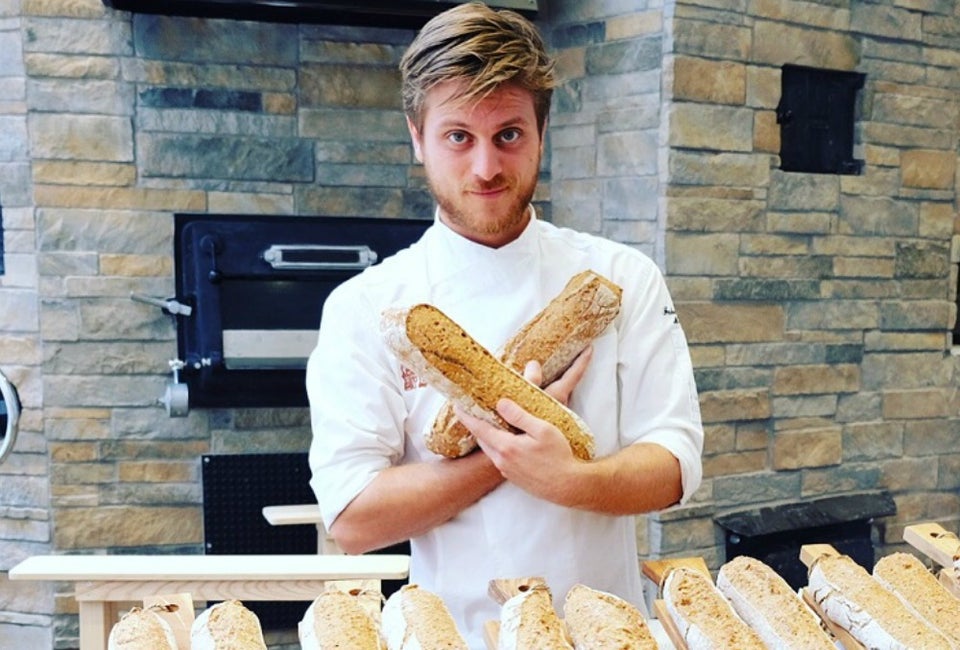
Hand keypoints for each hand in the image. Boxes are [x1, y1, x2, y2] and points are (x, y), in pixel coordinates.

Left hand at [454, 349, 593, 502]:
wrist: (569, 486)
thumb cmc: (559, 456)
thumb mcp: (542, 429)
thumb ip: (519, 416)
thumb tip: (501, 403)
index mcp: (506, 447)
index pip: (478, 428)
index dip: (466, 416)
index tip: (456, 405)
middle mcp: (502, 461)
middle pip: (482, 439)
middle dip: (476, 424)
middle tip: (474, 410)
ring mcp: (507, 471)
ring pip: (491, 449)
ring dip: (488, 436)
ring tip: (491, 422)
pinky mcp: (515, 477)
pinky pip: (500, 458)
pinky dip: (498, 446)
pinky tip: (508, 440)